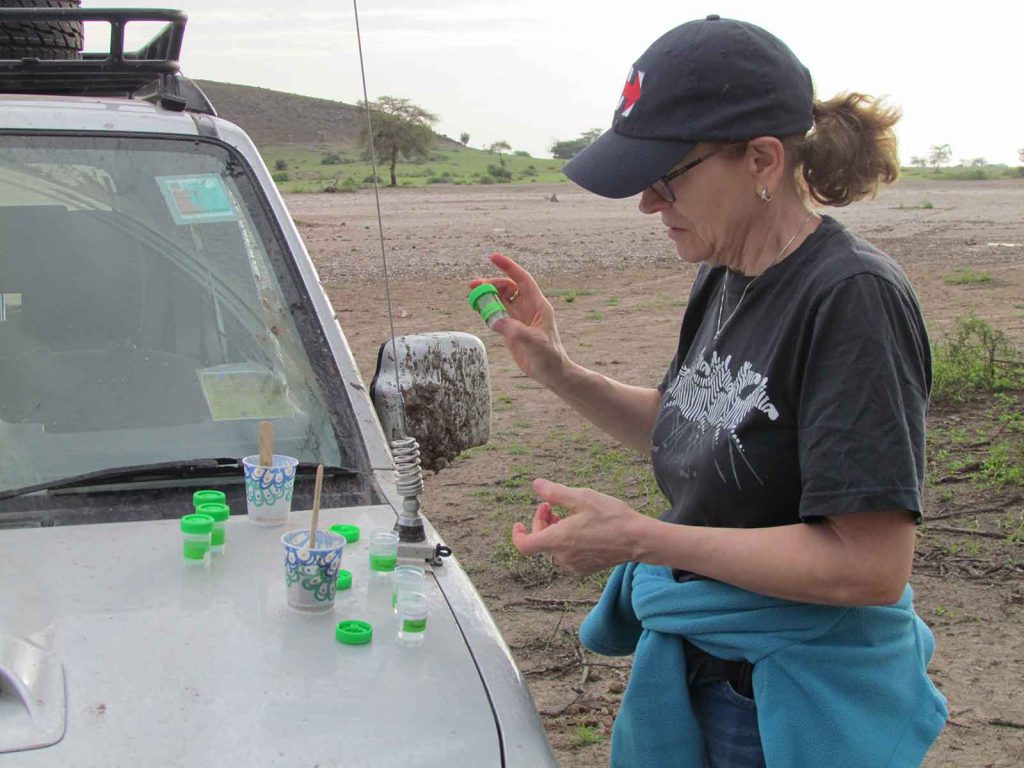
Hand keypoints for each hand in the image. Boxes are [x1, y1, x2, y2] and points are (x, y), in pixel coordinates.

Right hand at [469, 253, 569, 386]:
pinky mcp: (511, 329)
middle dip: (491, 284)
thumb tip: (494, 320)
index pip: (522, 279)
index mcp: (538, 305)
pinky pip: (497, 314)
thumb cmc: (549, 357)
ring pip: (500, 300)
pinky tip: (478, 308)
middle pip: (507, 288)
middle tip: (474, 286)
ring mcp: (519, 318)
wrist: (551, 374)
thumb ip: (515, 330)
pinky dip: (486, 310)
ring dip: (487, 296)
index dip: (508, 267)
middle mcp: (528, 308)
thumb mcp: (534, 342)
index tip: (492, 257)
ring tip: (472, 295)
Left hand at [511, 478, 645, 572]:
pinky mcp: (585, 567)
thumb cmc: (611, 516)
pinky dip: (565, 542)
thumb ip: (555, 492)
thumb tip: (536, 485)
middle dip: (541, 522)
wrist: (638, 539)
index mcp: (557, 540)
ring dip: (553, 531)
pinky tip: (579, 527)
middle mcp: (563, 557)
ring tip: (567, 515)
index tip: (519, 522)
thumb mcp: (582, 497)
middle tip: (551, 505)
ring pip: (553, 548)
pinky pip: (566, 555)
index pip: (524, 545)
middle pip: (539, 542)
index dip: (518, 534)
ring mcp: (574, 565)